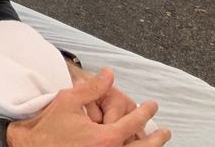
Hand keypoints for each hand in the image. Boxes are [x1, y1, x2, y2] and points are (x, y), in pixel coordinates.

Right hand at [6, 68, 168, 146]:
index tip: (152, 105)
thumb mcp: (69, 100)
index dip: (145, 112)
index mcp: (105, 137)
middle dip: (156, 138)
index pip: (133, 122)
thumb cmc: (49, 125)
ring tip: (155, 143)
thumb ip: (93, 88)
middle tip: (166, 131)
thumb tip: (109, 74)